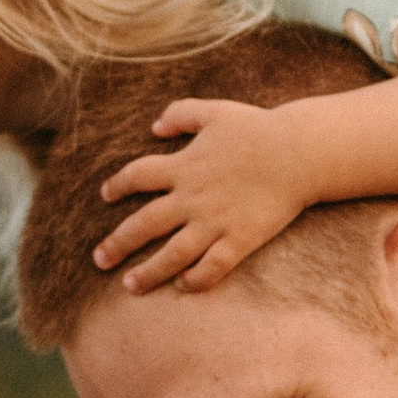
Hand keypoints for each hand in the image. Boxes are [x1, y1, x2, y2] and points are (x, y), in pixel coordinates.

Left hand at [93, 98, 314, 291]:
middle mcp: (192, 197)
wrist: (299, 152)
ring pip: (172, 254)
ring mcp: (215, 222)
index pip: (136, 177)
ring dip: (148, 272)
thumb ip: (180, 114)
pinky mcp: (239, 240)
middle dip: (118, 243)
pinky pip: (211, 267)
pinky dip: (195, 280)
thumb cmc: (258, 129)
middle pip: (143, 224)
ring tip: (130, 286)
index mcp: (183, 165)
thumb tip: (154, 127)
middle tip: (99, 260)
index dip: (117, 186)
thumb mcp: (214, 111)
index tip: (105, 196)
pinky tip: (183, 286)